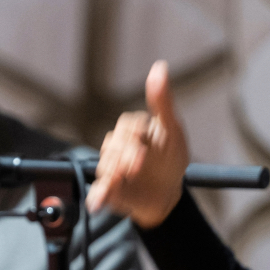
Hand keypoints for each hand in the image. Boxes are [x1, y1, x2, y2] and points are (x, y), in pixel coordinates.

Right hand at [87, 60, 189, 228]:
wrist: (168, 194)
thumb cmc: (171, 159)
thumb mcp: (172, 129)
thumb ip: (162, 101)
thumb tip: (159, 67)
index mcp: (132, 130)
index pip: (127, 127)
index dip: (136, 136)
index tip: (146, 146)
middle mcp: (118, 146)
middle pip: (114, 146)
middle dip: (128, 156)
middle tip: (141, 165)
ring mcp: (111, 168)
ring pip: (105, 166)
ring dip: (116, 173)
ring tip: (129, 178)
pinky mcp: (108, 189)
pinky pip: (98, 191)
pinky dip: (97, 196)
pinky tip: (98, 202)